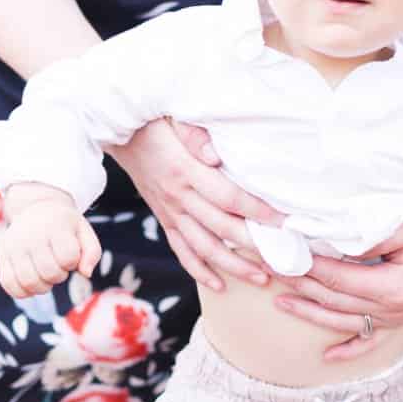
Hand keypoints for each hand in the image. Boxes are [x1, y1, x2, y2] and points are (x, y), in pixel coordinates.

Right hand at [0, 183, 100, 297]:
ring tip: (46, 275)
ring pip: (29, 282)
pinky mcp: (2, 255)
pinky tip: (32, 283)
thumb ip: (92, 253)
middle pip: (49, 273)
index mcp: (55, 225)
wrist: (36, 209)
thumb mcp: (83, 231)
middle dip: (59, 276)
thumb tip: (85, 274)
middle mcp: (31, 233)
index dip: (73, 263)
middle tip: (58, 266)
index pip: (68, 257)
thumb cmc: (64, 226)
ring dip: (43, 287)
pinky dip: (23, 291)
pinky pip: (9, 284)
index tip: (70, 254)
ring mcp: (13, 245)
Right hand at [109, 119, 283, 292]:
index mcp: (185, 170)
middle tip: (283, 258)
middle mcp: (178, 196)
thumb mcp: (174, 117)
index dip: (256, 210)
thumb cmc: (154, 120)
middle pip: (220, 228)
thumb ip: (194, 135)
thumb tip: (215, 155)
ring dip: (233, 266)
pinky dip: (199, 271)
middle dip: (253, 245)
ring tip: (261, 278)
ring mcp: (169, 211)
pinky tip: (220, 284)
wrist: (119, 130)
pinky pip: (181, 250)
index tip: (282, 220)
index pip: (227, 196)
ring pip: (203, 247)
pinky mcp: (164, 218)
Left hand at [272, 177, 402, 361]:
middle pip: (335, 299)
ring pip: (346, 319)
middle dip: (299, 286)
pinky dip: (351, 348)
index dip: (304, 267)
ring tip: (280, 302)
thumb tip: (324, 244)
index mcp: (395, 286)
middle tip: (268, 272)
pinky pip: (373, 339)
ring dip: (312, 311)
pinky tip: (329, 355)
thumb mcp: (402, 223)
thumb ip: (363, 239)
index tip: (277, 254)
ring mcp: (401, 314)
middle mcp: (398, 308)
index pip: (335, 278)